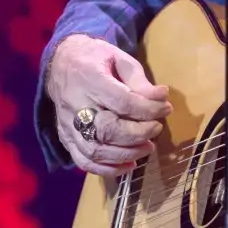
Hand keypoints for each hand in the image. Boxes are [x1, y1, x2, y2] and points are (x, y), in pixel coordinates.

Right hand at [46, 35, 171, 174]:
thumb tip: (160, 97)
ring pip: (95, 150)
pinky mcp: (66, 138)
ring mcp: (68, 125)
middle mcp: (75, 104)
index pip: (121, 102)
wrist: (61, 64)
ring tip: (148, 147)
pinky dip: (108, 169)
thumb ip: (138, 79)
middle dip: (138, 133)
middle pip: (107, 129)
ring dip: (126, 154)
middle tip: (157, 128)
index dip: (147, 109)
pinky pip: (84, 161)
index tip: (166, 108)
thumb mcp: (119, 58)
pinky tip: (129, 165)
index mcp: (90, 79)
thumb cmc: (95, 59)